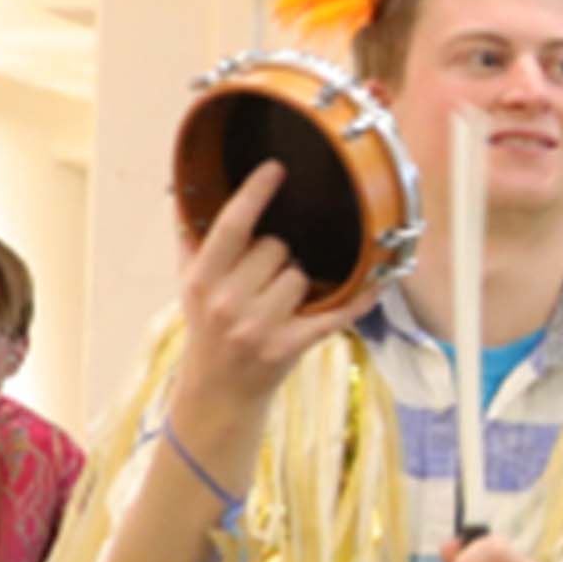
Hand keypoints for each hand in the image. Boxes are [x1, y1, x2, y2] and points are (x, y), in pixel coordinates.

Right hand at [165, 168, 366, 460]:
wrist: (218, 393)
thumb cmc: (207, 330)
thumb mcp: (189, 287)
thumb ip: (191, 240)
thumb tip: (186, 193)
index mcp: (203, 281)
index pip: (232, 226)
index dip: (255, 193)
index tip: (276, 168)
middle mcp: (228, 302)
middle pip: (277, 247)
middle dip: (277, 255)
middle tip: (264, 277)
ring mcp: (259, 327)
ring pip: (302, 274)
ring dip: (299, 282)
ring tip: (281, 300)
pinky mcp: (289, 346)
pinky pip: (335, 312)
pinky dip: (358, 299)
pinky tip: (376, 286)